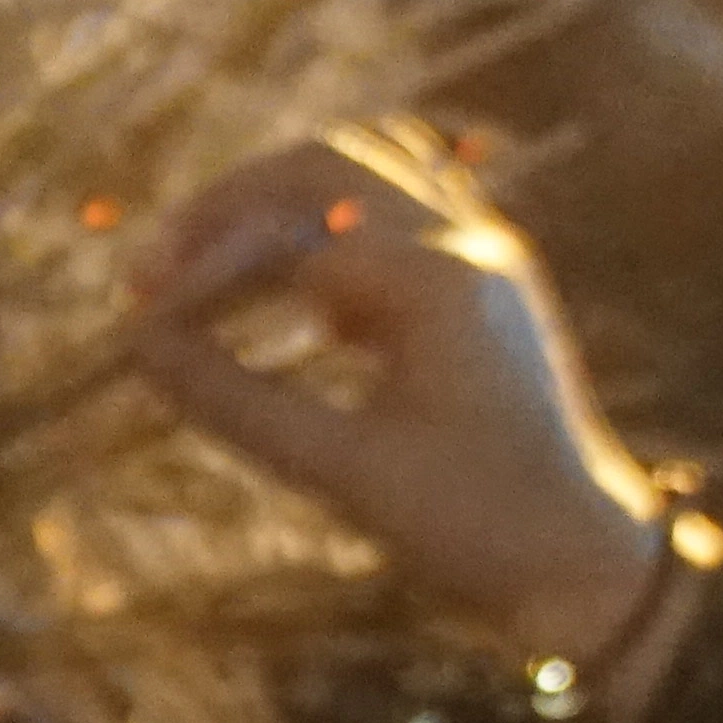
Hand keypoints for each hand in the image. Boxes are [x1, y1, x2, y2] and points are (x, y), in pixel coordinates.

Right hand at [125, 124, 668, 659]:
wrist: (586, 558)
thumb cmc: (474, 524)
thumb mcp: (341, 471)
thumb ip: (234, 401)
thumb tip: (136, 344)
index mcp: (439, 281)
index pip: (286, 236)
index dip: (200, 273)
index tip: (137, 324)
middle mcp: (470, 244)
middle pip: (325, 165)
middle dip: (232, 206)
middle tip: (158, 272)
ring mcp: (487, 256)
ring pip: (365, 175)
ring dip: (282, 207)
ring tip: (211, 277)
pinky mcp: (487, 284)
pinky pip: (397, 216)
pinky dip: (331, 235)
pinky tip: (290, 306)